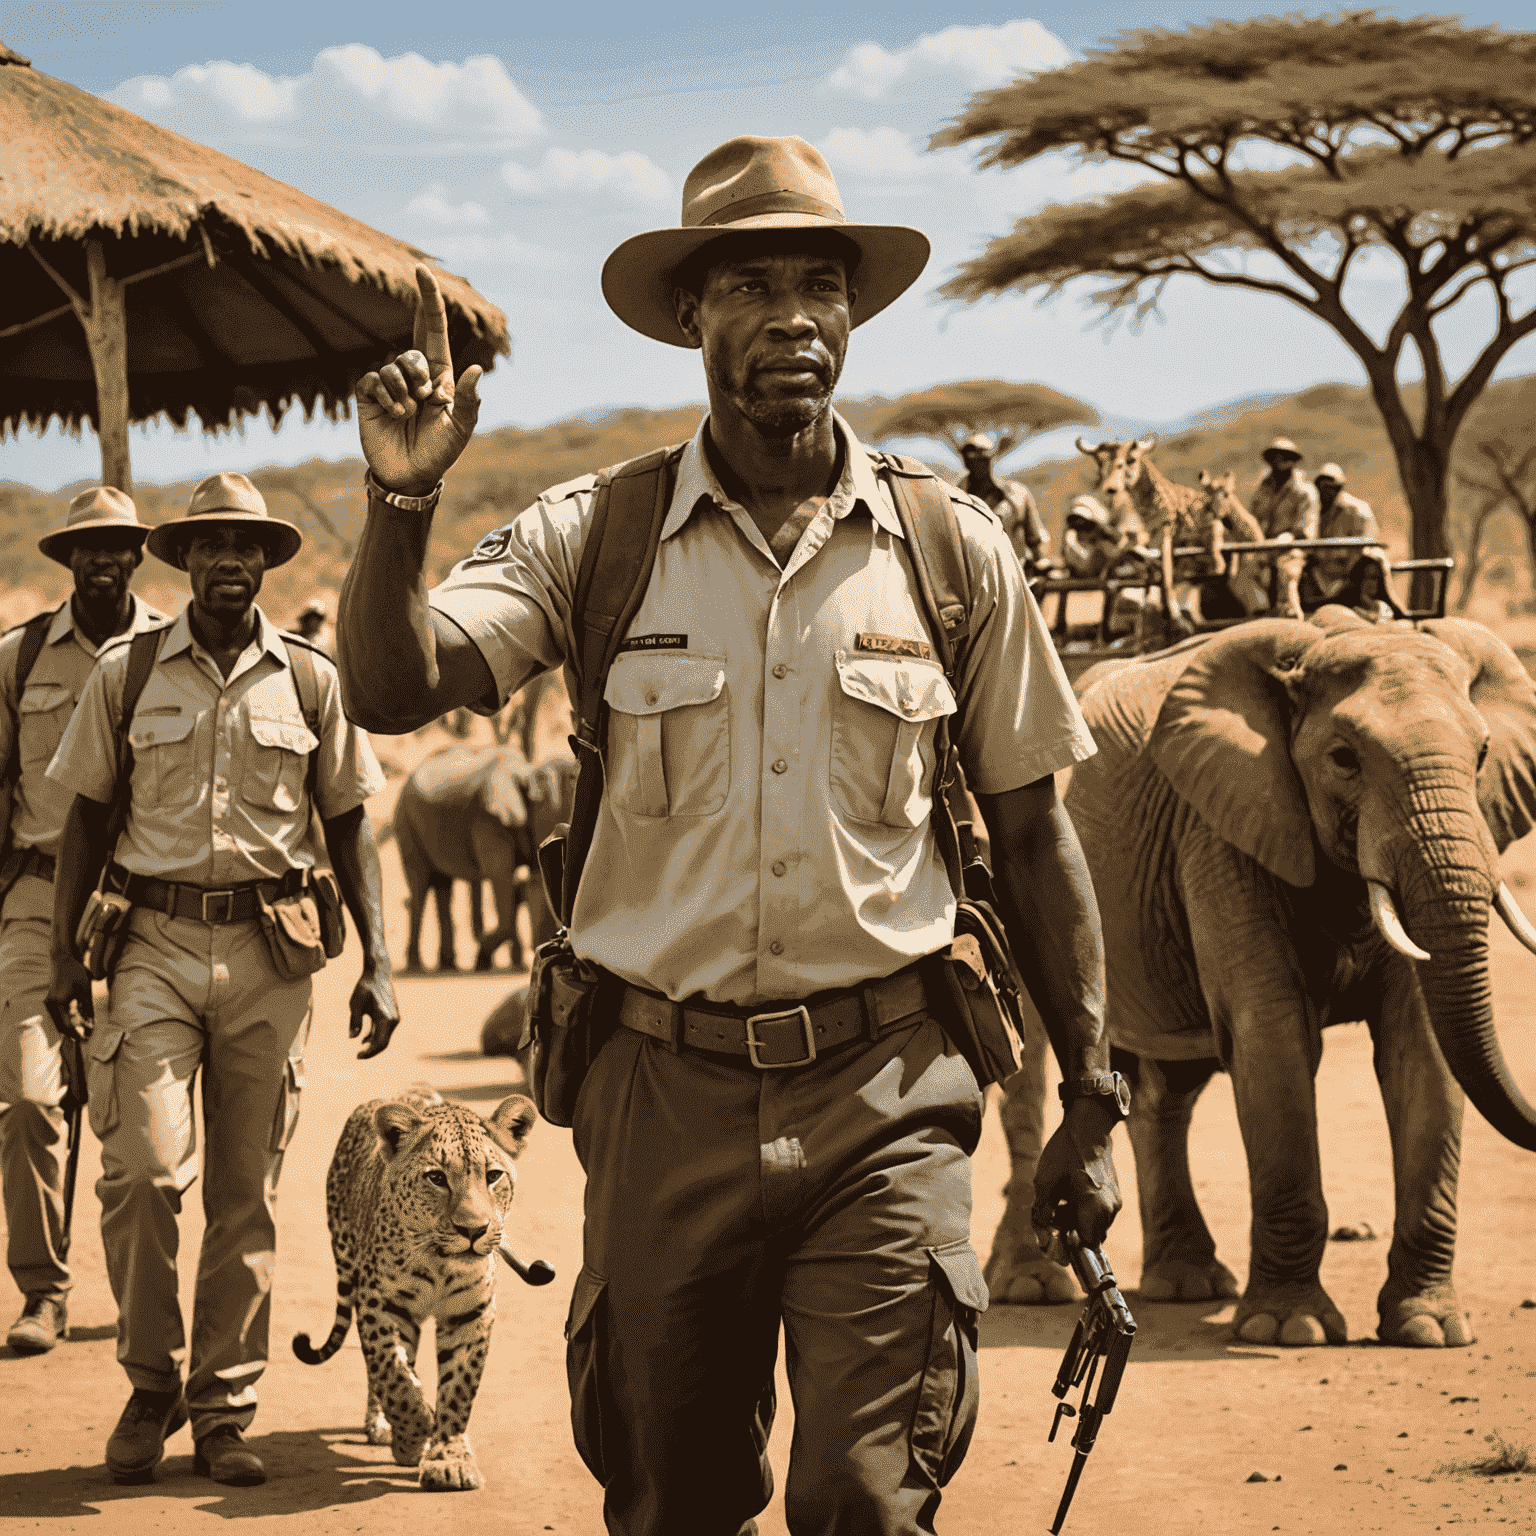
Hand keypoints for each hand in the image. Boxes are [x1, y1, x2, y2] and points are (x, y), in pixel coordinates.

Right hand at [46, 955, 94, 1041]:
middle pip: (60, 1026)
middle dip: (72, 1033)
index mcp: (58, 1003)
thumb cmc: (76, 972)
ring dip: (69, 1027)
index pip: (66, 1025)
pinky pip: (58, 1014)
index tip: (86, 1040)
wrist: (63, 959)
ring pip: (58, 1021)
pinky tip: (75, 1021)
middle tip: (84, 1040)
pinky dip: (66, 1019)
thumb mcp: (85, 989)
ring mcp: (49, 1002)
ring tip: (81, 1032)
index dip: (76, 1034)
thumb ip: (88, 1007)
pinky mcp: (51, 999)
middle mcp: (51, 1005)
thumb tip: (91, 1024)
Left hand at [349, 970, 399, 1059]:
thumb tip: (352, 1037)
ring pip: (385, 1037)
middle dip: (371, 1051)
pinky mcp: (391, 1015)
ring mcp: (394, 1017)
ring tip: (360, 1049)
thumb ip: (355, 1021)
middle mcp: (393, 1019)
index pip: (379, 1042)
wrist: (377, 973)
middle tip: (358, 1056)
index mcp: (385, 1018)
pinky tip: (364, 1040)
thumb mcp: (355, 1004)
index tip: (357, 1056)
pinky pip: (384, 1030)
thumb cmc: (365, 987)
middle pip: (384, 1042)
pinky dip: (375, 1036)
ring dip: (373, 1044)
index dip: (369, 1052)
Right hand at [357, 265, 482, 496]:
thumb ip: (468, 400)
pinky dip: (387, 397)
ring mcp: (389, 382)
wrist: (411, 475)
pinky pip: (375, 379)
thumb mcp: (461, 428)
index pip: (432, 329)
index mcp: (439, 374)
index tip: (422, 270)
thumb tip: (474, 370)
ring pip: (393, 366)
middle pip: (412, 351)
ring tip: (409, 415)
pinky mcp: (369, 394)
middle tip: (425, 403)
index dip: (428, 300)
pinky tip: (394, 415)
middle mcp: (413, 373)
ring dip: (404, 394)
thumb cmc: (439, 452)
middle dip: (420, 375)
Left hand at [1031, 1097, 1121, 1250]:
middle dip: (1069, 1231)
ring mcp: (1114, 1201)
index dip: (1070, 1246)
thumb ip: (1042, 1214)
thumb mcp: (1044, 1182)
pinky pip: (1098, 1213)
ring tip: (1059, 1200)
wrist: (1088, 1125)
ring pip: (1094, 1225)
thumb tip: (1044, 1242)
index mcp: (1095, 1206)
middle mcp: (1110, 1208)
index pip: (1087, 1245)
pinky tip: (1069, 1193)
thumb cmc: (1064, 1151)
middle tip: (1052, 1214)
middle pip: (1089, 1236)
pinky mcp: (1114, 1194)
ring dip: (1075, 1220)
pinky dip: (1083, 1210)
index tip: (1055, 1237)